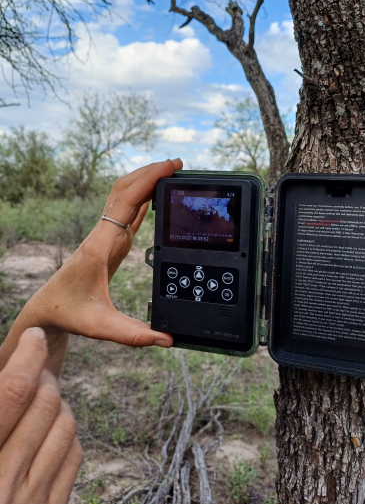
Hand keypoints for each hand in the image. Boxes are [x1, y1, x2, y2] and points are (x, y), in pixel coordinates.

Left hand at [0, 159, 182, 375]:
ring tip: (170, 172)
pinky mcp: (110, 243)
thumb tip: (166, 339)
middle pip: (125, 189)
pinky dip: (143, 198)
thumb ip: (134, 334)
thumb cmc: (69, 313)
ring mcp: (106, 236)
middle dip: (150, 172)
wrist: (47, 309)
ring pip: (124, 197)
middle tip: (177, 164)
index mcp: (101, 246)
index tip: (169, 168)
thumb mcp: (101, 326)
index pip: (126, 202)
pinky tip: (155, 195)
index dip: (148, 181)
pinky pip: (127, 213)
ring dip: (145, 181)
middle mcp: (103, 235)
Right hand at [0, 328, 81, 503]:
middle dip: (42, 377)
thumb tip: (18, 367)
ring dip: (56, 405)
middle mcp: (1, 488)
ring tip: (39, 402)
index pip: (15, 390)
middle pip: (45, 402)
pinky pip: (74, 455)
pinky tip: (46, 434)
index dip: (29, 355)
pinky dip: (64, 436)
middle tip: (34, 371)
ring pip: (66, 424)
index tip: (34, 338)